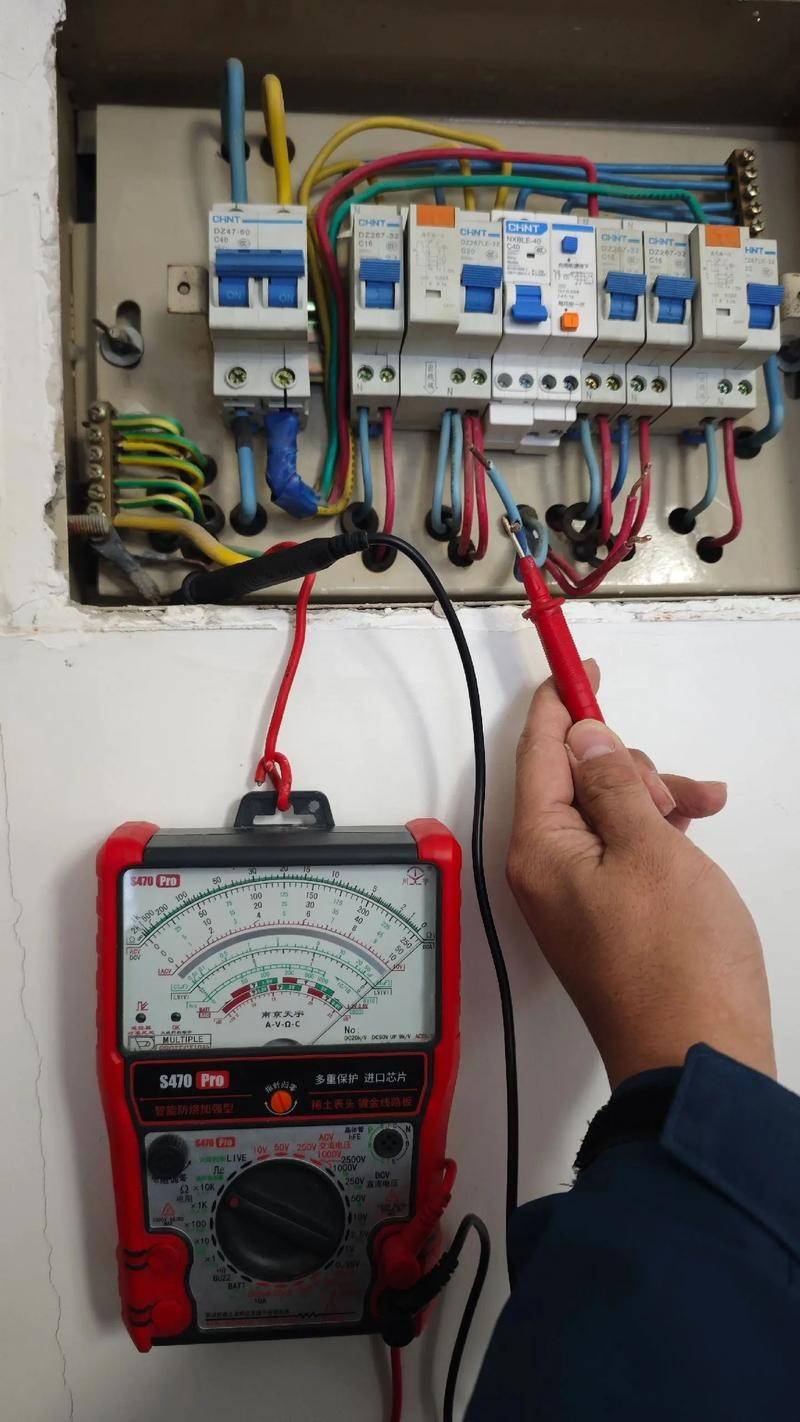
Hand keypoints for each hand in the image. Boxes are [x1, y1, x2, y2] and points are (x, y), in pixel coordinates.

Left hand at [507, 661, 774, 1084]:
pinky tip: (696, 830)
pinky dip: (658, 833)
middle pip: (575, 780)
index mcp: (539, 847)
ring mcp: (574, 897)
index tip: (580, 667)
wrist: (695, 1056)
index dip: (562, 705)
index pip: (540, 753)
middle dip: (628, 766)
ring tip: (701, 813)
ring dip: (654, 798)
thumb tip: (584, 736)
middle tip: (673, 793)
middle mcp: (545, 870)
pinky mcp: (605, 918)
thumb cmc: (677, 959)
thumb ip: (613, 783)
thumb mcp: (650, 848)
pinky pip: (622, 851)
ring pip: (607, 813)